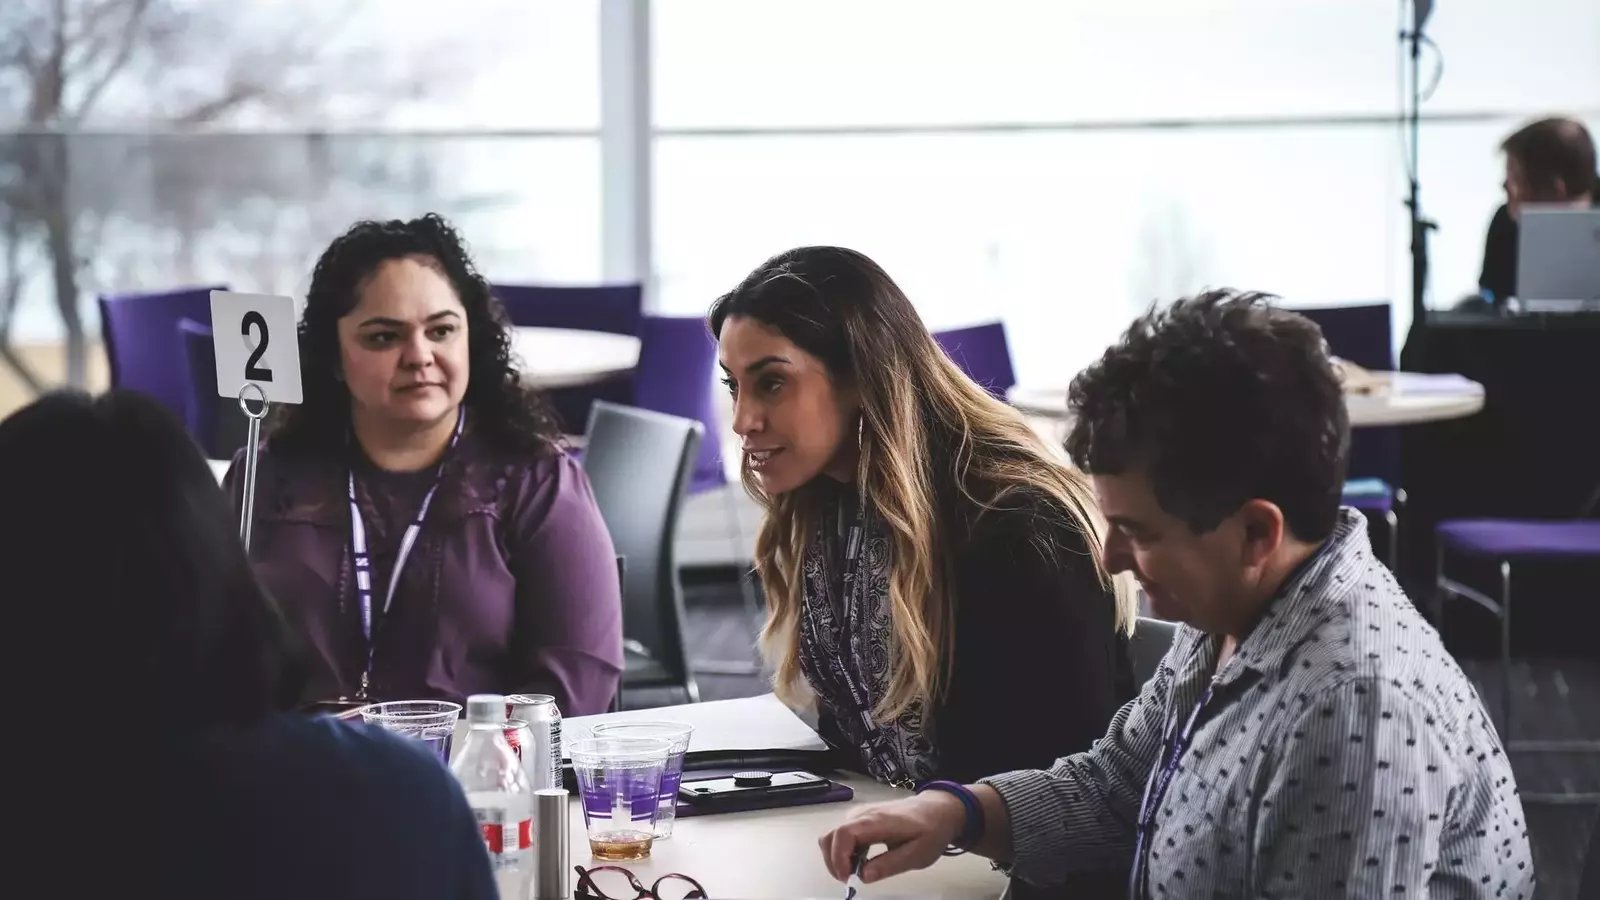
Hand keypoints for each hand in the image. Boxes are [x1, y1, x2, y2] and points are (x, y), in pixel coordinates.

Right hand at [817, 791, 966, 883]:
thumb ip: (890, 864)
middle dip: (833, 861)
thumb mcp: (918, 854)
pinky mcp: (861, 819)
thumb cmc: (931, 830)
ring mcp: (861, 815)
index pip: (844, 834)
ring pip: (833, 835)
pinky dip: (844, 852)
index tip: (848, 878)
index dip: (839, 858)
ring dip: (838, 858)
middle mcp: (864, 814)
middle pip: (831, 835)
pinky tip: (861, 862)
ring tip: (857, 872)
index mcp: (878, 821)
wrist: (938, 809)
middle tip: (850, 880)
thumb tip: (863, 876)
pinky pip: (842, 835)